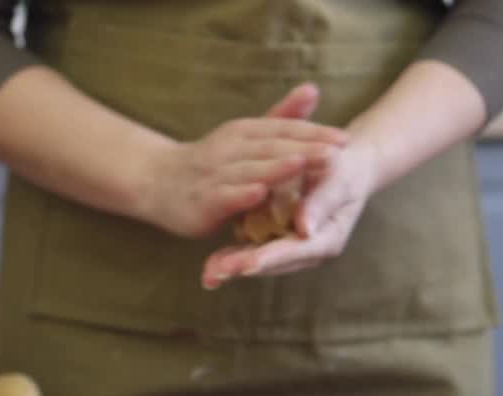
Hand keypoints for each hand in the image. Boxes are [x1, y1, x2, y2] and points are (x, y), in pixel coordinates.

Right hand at [141, 84, 348, 238]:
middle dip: (305, 148)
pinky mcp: (202, 201)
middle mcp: (229, 149)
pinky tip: (259, 192)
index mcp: (243, 132)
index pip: (283, 130)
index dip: (314, 134)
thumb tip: (313, 89)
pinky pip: (224, 196)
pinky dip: (241, 193)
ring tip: (303, 163)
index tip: (345, 139)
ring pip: (249, 169)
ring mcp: (214, 175)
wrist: (157, 182)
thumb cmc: (211, 162)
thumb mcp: (246, 136)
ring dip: (276, 167)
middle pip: (271, 148)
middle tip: (337, 151)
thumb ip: (280, 118)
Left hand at [201, 136, 380, 288]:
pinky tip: (211, 264)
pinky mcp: (278, 238)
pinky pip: (254, 249)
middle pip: (273, 263)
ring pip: (260, 260)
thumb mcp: (339, 181)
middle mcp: (308, 250)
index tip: (248, 266)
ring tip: (208, 274)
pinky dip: (234, 255)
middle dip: (244, 267)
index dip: (271, 258)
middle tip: (215, 273)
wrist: (347, 167)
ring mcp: (291, 246)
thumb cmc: (346, 171)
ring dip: (235, 267)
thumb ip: (322, 204)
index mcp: (326, 239)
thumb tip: (304, 228)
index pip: (295, 251)